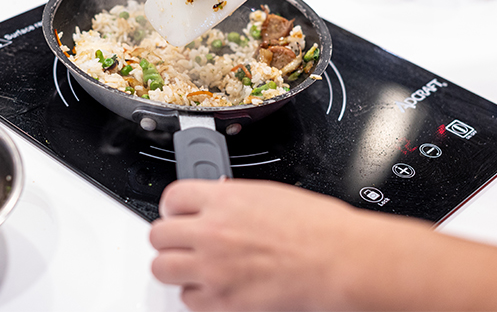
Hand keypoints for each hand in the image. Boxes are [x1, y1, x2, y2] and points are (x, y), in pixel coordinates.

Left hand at [149, 178, 429, 310]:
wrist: (338, 260)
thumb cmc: (318, 228)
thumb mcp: (268, 195)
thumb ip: (233, 200)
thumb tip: (217, 203)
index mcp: (223, 199)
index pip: (172, 197)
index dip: (173, 207)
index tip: (178, 214)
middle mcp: (211, 232)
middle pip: (158, 235)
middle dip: (170, 239)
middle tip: (182, 242)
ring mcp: (212, 268)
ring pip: (162, 268)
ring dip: (175, 267)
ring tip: (192, 267)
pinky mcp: (221, 301)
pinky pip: (188, 299)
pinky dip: (197, 296)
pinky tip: (213, 288)